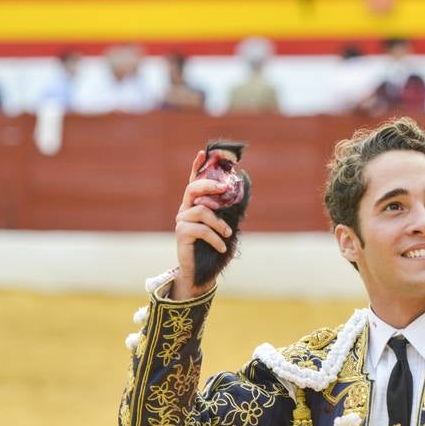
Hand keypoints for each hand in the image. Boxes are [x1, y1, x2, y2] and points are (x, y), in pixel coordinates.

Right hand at [170, 149, 234, 298]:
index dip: (197, 167)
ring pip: (202, 211)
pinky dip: (216, 238)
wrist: (203, 272)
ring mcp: (181, 220)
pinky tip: (222, 247)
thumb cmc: (214, 248)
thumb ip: (229, 210)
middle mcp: (186, 209)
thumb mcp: (225, 226)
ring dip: (219, 223)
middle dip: (209, 185)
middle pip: (193, 188)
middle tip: (223, 188)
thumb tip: (243, 191)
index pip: (194, 181)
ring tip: (228, 234)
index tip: (202, 152)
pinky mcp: (181, 233)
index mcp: (196, 204)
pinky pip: (201, 230)